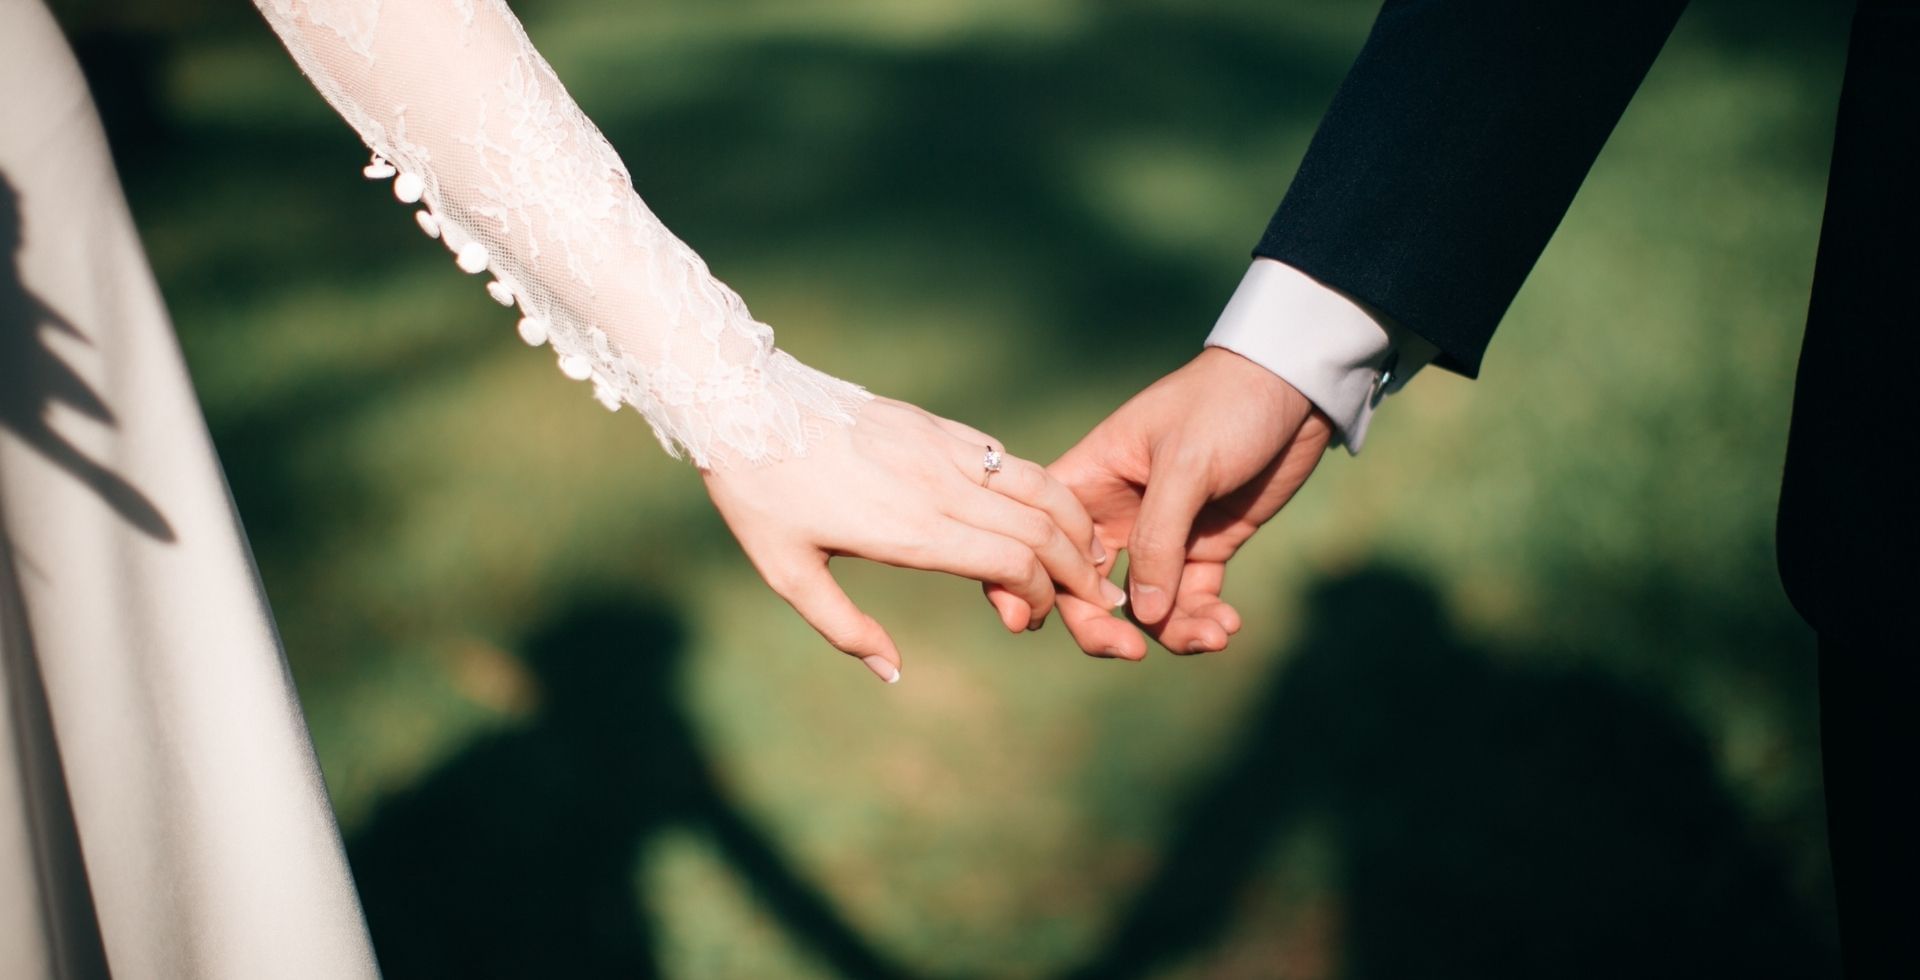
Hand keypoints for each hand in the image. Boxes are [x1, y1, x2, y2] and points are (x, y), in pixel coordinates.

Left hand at [703, 396, 1126, 682]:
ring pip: (1038, 484)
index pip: (1012, 562)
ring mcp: (942, 449)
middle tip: (1097, 598)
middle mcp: (939, 486)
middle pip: (1042, 527)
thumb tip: (892, 673)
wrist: (743, 403)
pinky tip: (1047, 510)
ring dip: (1075, 523)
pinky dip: (1041, 487)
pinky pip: (1006, 457)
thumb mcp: (787, 574)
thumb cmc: (760, 495)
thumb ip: (844, 628)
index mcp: (910, 529)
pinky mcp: (936, 425)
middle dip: (1079, 569)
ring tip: (1092, 554)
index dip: (1038, 596)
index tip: (1028, 619)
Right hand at [1018, 348, 1331, 658]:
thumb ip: (1158, 539)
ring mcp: (1160, 535)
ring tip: (1213, 636)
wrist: (1295, 387)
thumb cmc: (1225, 405)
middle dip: (1104, 627)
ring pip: (1144, 606)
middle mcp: (1114, 514)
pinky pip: (1190, 600)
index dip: (1031, 583)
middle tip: (1133, 652)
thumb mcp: (1186, 464)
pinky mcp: (1204, 546)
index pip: (1042, 540)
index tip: (1038, 622)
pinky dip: (1203, 619)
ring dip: (1171, 631)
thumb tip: (1141, 615)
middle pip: (1085, 588)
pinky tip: (1227, 626)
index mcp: (1088, 480)